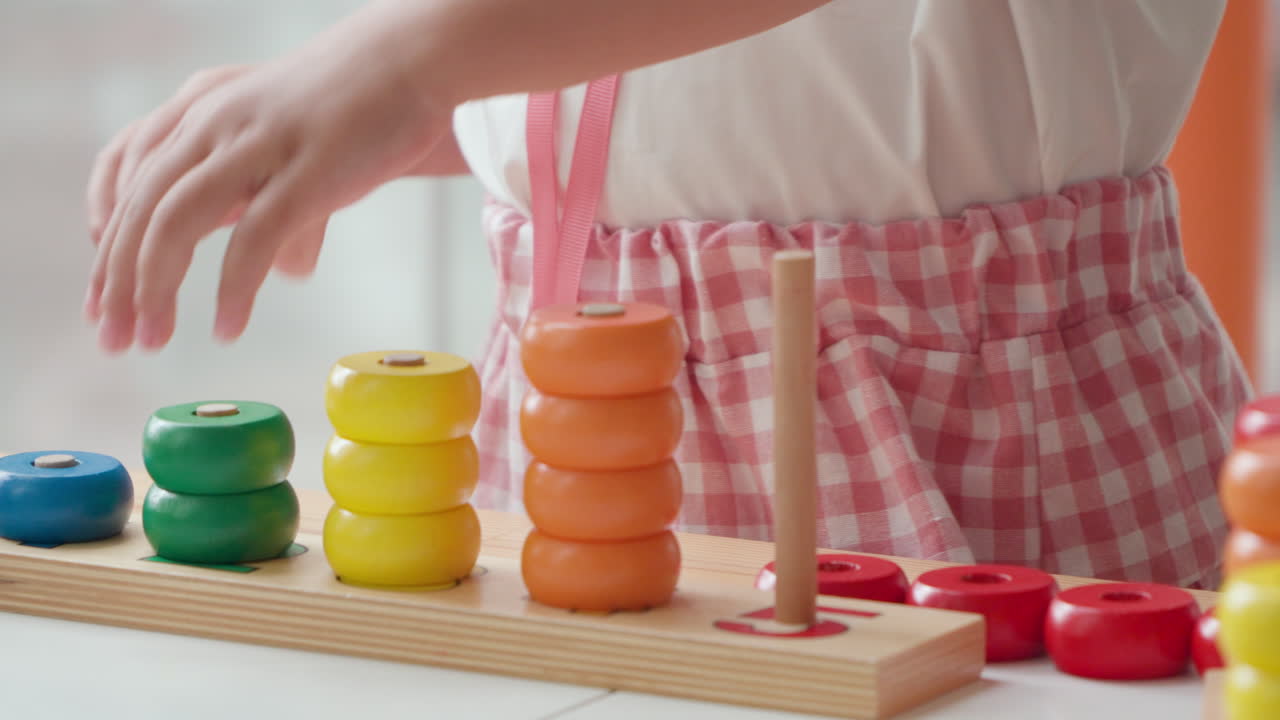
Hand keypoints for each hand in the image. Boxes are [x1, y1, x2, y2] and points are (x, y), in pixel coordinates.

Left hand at [85, 1, 453, 352]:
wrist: (410, 61)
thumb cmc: (353, 110)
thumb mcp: (288, 149)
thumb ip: (277, 207)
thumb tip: (288, 270)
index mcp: (198, 111)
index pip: (127, 184)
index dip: (107, 249)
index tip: (102, 306)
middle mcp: (213, 122)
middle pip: (141, 209)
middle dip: (120, 282)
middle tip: (117, 340)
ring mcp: (256, 146)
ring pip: (177, 222)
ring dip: (155, 288)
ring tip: (154, 339)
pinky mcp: (304, 172)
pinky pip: (253, 239)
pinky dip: (232, 289)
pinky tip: (227, 327)